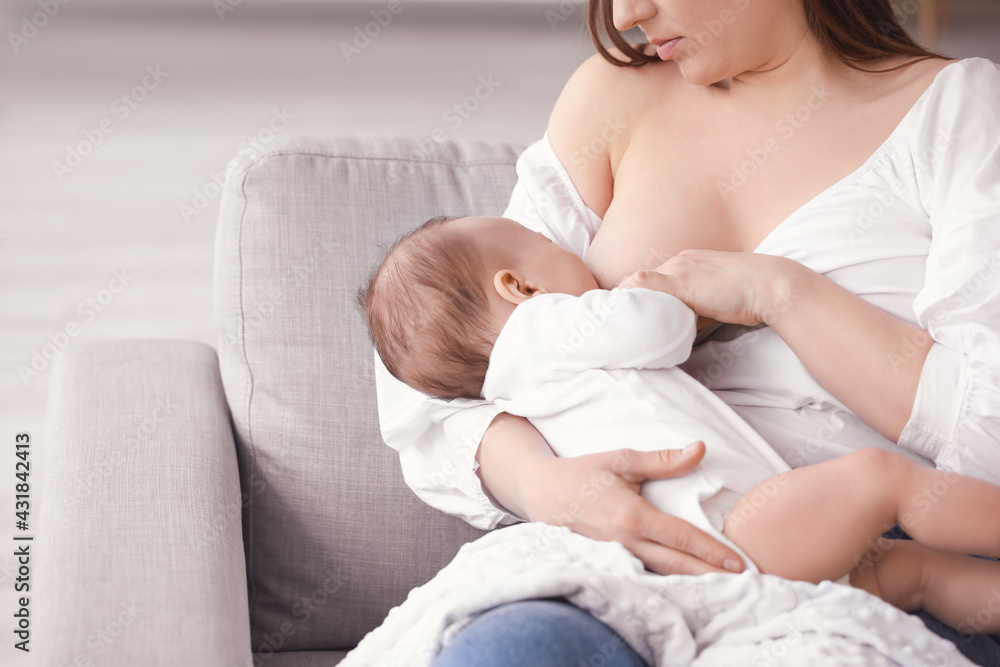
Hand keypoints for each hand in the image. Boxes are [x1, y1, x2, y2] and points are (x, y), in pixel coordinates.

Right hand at [521, 440, 745, 574]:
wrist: (542, 492)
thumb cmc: (583, 473)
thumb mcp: (622, 459)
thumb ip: (663, 460)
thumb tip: (699, 449)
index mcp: (632, 517)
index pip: (682, 538)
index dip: (712, 551)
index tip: (739, 562)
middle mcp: (625, 542)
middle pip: (677, 565)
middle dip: (711, 575)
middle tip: (742, 583)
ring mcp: (615, 556)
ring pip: (661, 574)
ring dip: (692, 581)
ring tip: (720, 586)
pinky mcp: (608, 561)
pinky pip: (643, 573)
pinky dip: (667, 580)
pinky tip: (684, 583)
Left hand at [618, 249, 801, 326]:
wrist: (771, 286)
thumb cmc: (748, 298)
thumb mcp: (713, 303)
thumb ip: (691, 313)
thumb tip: (676, 331)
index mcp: (686, 262)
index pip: (650, 280)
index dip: (635, 299)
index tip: (624, 317)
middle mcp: (679, 260)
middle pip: (638, 280)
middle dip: (622, 301)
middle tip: (608, 324)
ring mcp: (678, 268)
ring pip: (637, 283)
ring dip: (624, 304)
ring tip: (610, 325)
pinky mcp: (681, 280)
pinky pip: (644, 286)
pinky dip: (630, 301)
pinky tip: (622, 318)